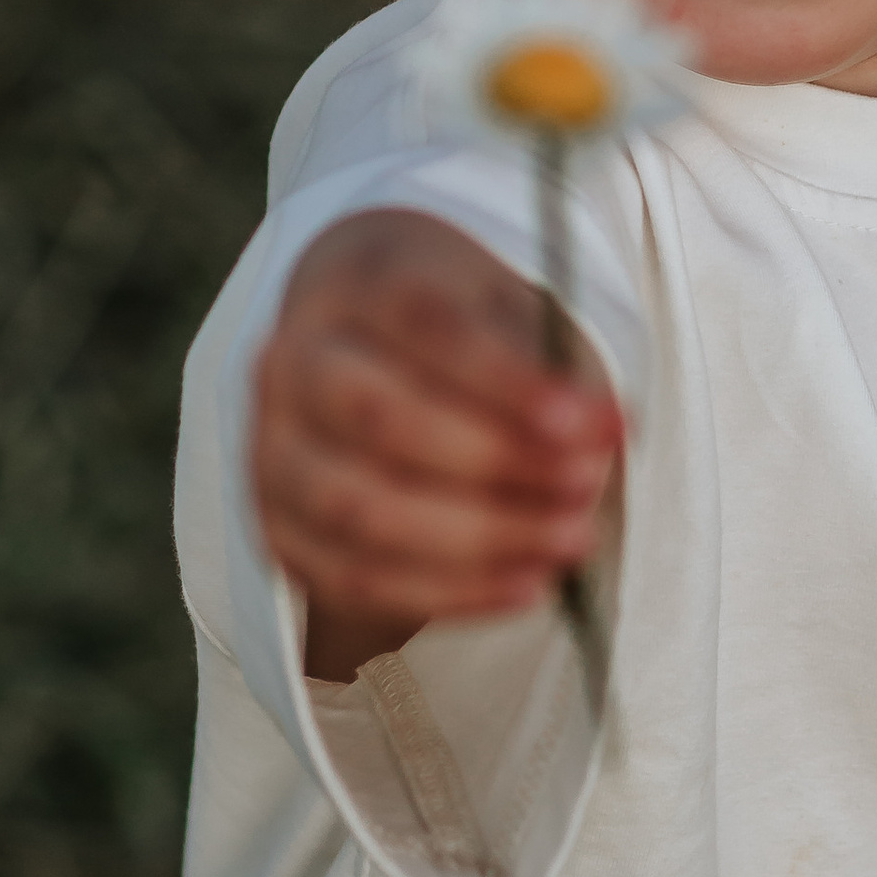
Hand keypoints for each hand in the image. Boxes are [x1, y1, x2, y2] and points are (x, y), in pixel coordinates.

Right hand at [252, 209, 623, 680]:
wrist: (360, 356)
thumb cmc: (451, 334)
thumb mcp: (500, 309)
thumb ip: (546, 363)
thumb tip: (604, 431)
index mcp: (352, 285)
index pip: (424, 323)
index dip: (507, 378)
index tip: (588, 420)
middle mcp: (292, 363)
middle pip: (381, 418)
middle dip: (496, 459)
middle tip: (586, 482)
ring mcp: (273, 452)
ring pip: (360, 508)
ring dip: (478, 537)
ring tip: (570, 539)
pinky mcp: (281, 531)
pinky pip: (357, 577)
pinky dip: (449, 591)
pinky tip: (527, 584)